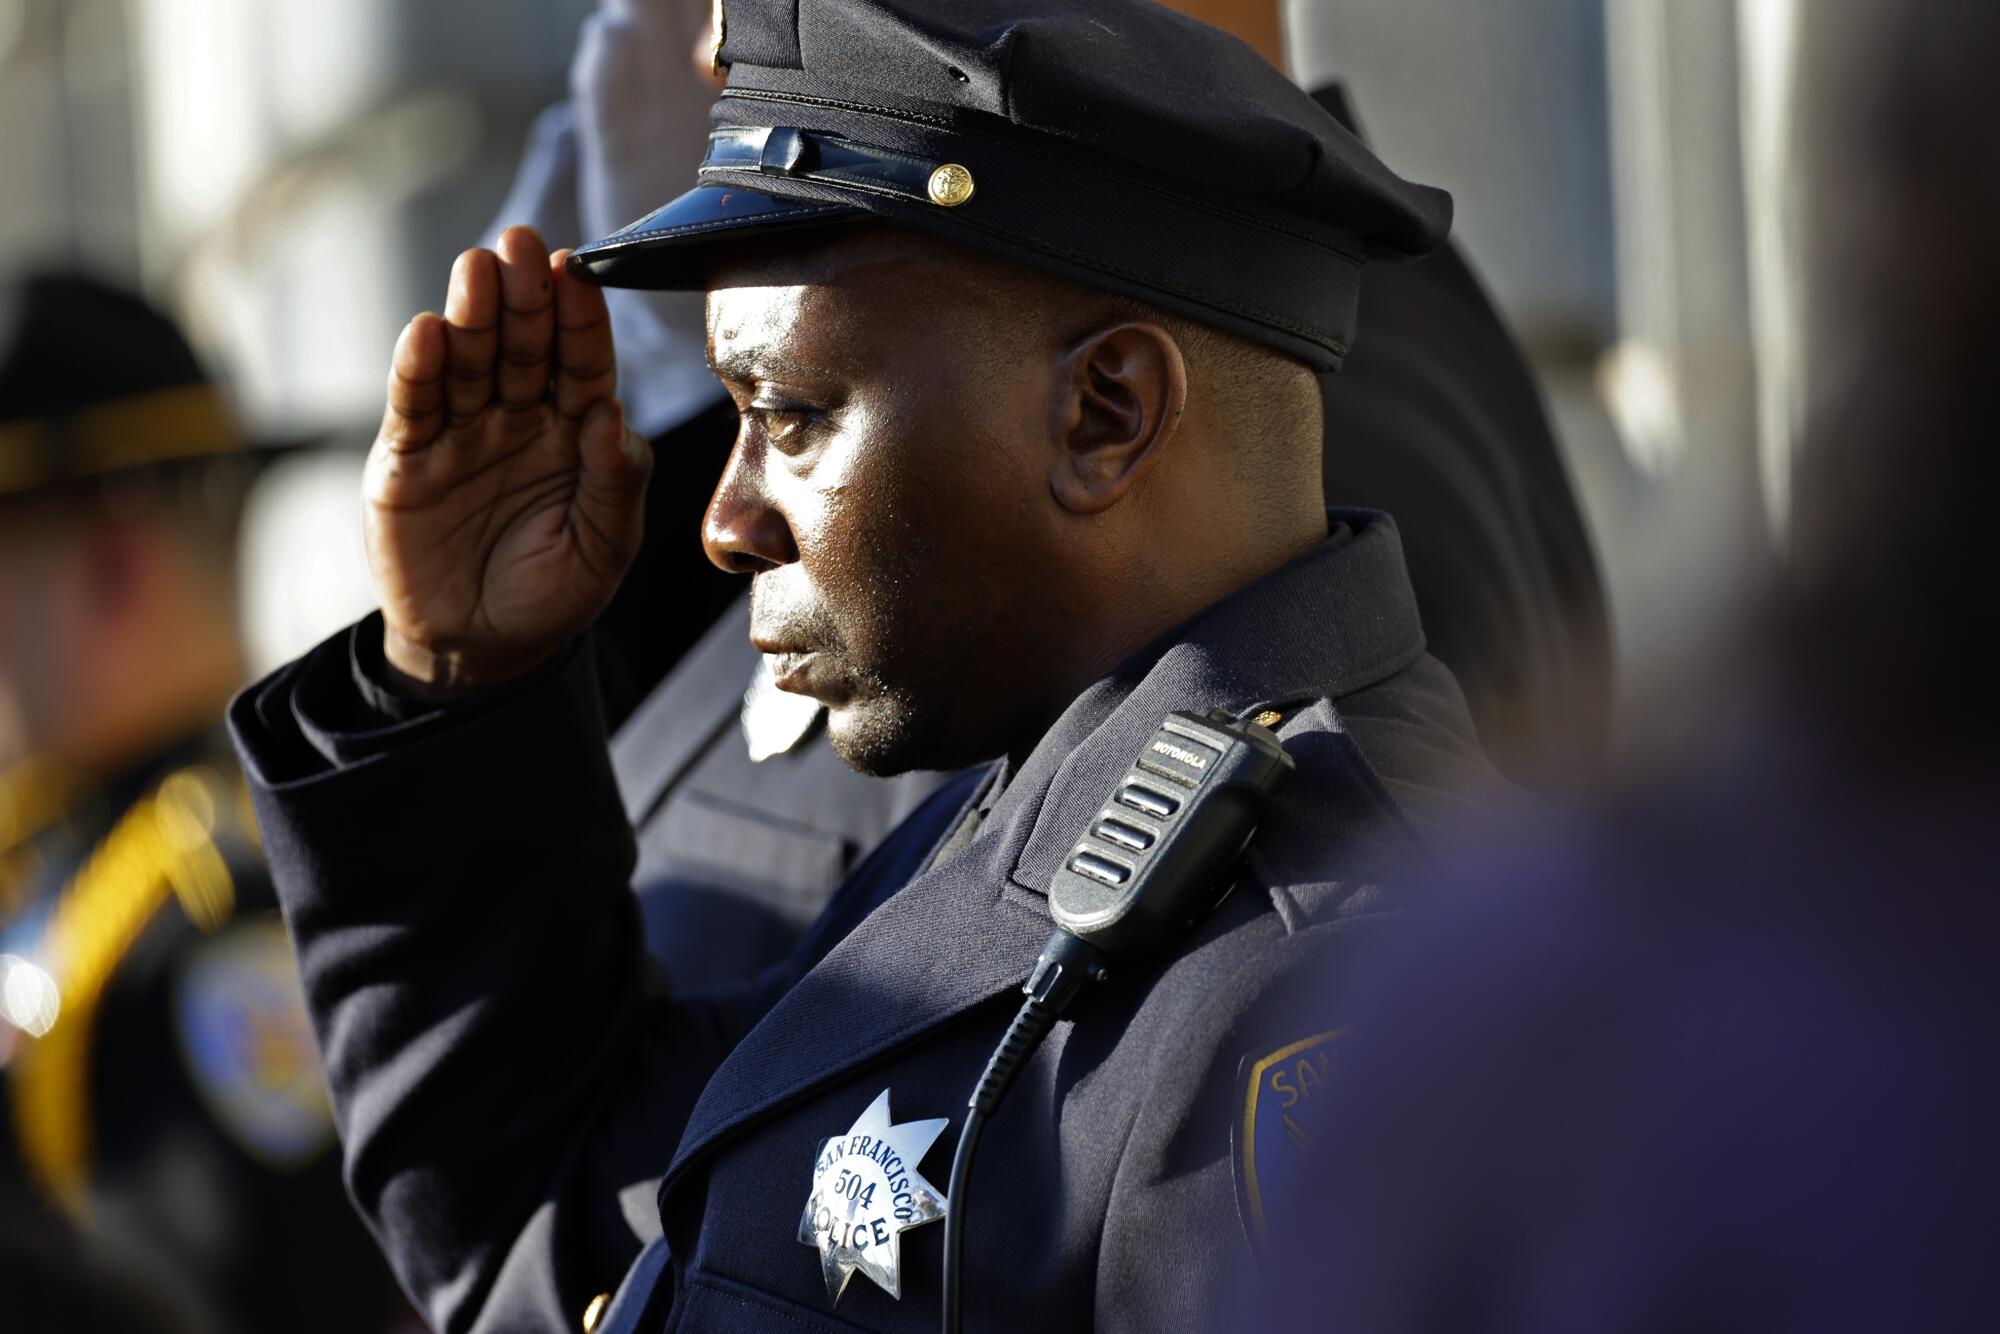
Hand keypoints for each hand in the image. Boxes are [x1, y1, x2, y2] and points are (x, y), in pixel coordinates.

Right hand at [363, 226, 651, 696]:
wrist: (481, 648)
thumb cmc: (555, 591)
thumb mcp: (603, 546)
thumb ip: (615, 481)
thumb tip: (613, 415)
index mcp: (576, 427)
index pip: (582, 361)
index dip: (581, 317)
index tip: (579, 271)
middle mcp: (519, 415)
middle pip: (522, 343)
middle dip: (523, 293)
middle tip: (521, 242)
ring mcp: (462, 430)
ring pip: (467, 360)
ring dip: (470, 313)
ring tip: (475, 268)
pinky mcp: (408, 456)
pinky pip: (415, 405)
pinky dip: (417, 368)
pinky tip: (424, 331)